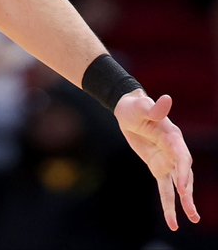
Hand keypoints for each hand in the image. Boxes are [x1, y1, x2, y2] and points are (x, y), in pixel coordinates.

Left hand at [114, 90, 199, 230]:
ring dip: (185, 202)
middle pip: (184, 174)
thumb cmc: (136, 106)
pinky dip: (168, 204)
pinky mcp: (158, 168)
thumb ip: (155, 107)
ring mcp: (167, 161)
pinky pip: (164, 189)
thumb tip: (166, 99)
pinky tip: (173, 222)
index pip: (182, 157)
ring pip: (178, 185)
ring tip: (193, 219)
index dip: (183, 172)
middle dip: (187, 191)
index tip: (183, 187)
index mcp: (173, 137)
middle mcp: (174, 151)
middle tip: (189, 207)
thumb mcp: (142, 106)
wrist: (128, 110)